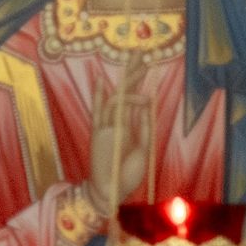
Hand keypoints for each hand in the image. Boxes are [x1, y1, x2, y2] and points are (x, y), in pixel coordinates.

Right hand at [88, 56, 151, 216]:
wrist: (110, 192)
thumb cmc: (125, 174)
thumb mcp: (142, 148)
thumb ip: (142, 128)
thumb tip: (146, 106)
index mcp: (125, 127)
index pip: (131, 98)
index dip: (137, 80)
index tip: (145, 64)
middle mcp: (114, 123)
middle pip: (123, 91)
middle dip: (132, 72)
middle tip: (141, 53)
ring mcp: (106, 128)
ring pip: (116, 98)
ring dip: (129, 81)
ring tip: (141, 65)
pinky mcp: (100, 134)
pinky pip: (102, 112)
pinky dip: (103, 97)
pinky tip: (103, 82)